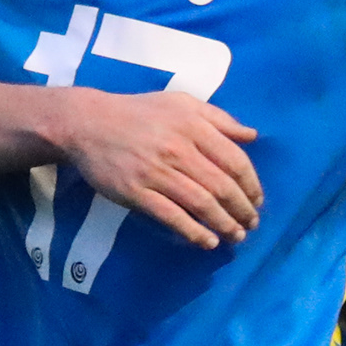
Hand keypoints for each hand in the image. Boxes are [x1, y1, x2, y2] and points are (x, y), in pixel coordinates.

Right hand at [49, 89, 261, 249]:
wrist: (87, 123)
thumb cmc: (138, 112)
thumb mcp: (181, 103)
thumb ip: (218, 118)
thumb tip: (252, 136)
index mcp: (194, 126)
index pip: (234, 160)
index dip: (251, 184)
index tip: (257, 200)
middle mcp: (179, 149)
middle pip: (222, 186)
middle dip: (242, 210)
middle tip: (251, 224)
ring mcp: (156, 172)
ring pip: (201, 204)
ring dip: (224, 224)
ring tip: (236, 236)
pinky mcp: (136, 192)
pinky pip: (171, 216)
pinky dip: (193, 232)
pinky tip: (207, 242)